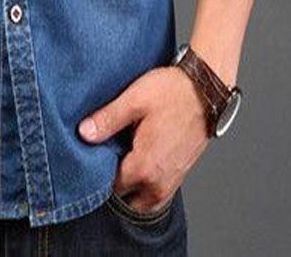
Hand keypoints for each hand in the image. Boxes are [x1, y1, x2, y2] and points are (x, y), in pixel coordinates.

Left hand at [78, 66, 208, 212]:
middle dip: (115, 183)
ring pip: (143, 200)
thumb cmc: (172, 92)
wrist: (207, 90)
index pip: (110, 186)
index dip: (99, 170)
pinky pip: (157, 193)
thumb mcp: (134, 100)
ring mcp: (172, 181)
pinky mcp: (180, 175)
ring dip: (132, 186)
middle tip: (108, 155)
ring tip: (124, 158)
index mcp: (144, 167)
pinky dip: (146, 184)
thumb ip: (107, 120)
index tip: (94, 154)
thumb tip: (83, 133)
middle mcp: (158, 183)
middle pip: (126, 197)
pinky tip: (140, 158)